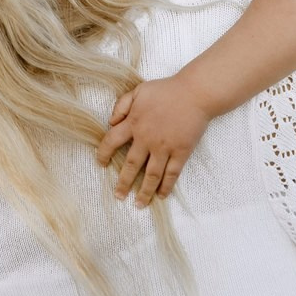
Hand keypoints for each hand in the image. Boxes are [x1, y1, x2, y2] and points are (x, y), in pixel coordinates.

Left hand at [96, 77, 209, 205]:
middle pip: (131, 165)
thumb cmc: (166, 90)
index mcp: (133, 122)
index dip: (103, 153)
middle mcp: (146, 138)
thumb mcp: (138, 91)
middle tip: (118, 196)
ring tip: (138, 204)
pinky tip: (161, 196)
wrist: (195, 93)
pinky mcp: (181, 152)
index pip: (112, 141)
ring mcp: (165, 147)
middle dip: (123, 182)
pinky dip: (166, 186)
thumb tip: (110, 121)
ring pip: (152, 175)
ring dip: (144, 191)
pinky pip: (172, 173)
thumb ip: (121, 105)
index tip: (100, 164)